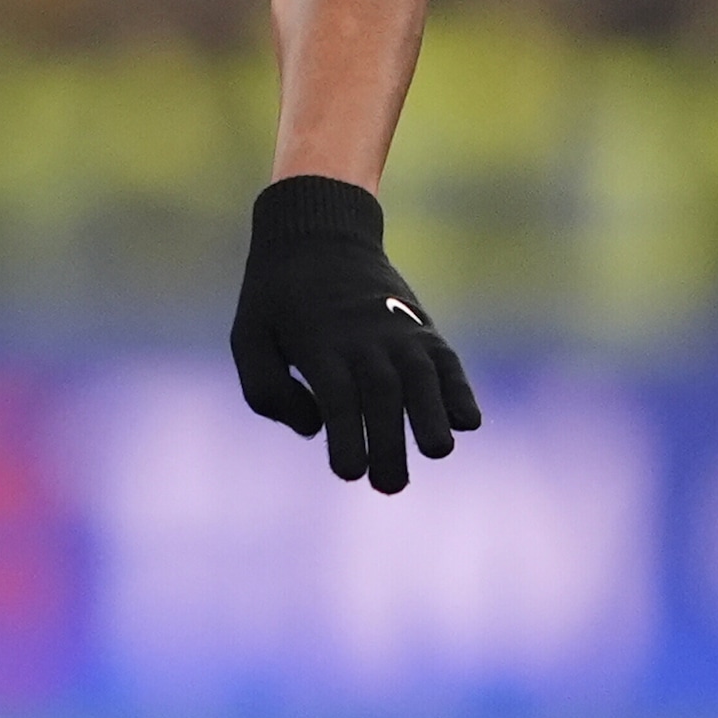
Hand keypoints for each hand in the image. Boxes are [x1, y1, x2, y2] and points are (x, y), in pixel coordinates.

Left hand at [230, 175, 480, 494]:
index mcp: (317, 344)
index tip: (350, 472)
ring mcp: (396, 330)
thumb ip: (266, 389)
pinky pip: (445, 360)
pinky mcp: (420, 328)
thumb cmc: (275, 298)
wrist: (318, 231)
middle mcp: (362, 338)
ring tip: (438, 451)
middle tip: (391, 486)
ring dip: (431, 415)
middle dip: (389, 441)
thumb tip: (314, 428)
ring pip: (420, 375)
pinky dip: (460, 389)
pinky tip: (470, 422)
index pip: (336, 397)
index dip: (347, 435)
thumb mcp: (247, 336)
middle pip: (381, 394)